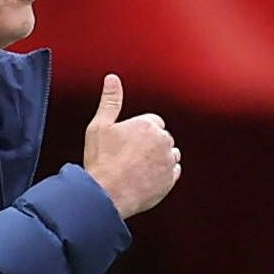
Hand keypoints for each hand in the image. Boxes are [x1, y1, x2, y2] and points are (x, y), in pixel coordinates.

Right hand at [83, 74, 180, 218]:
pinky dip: (163, 174)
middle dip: (150, 144)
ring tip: (138, 167)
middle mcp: (162, 141)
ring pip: (170, 154)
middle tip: (130, 156)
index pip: (153, 122)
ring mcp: (168, 161)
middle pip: (163, 138)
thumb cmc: (101, 162)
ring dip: (159, 158)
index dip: (140, 132)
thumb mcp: (100, 126)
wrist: (106, 194)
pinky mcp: (170, 180)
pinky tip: (147, 177)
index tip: (129, 142)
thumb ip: (110, 101)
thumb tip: (112, 80)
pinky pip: (173, 173)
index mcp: (147, 125)